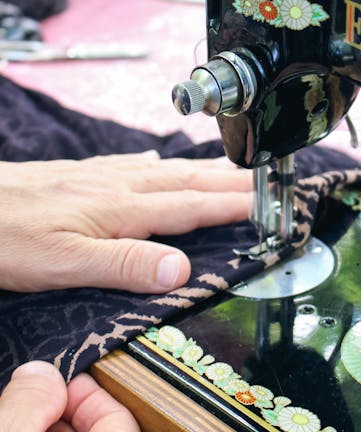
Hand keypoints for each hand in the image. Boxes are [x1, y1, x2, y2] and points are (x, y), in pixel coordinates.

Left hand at [0, 151, 250, 292]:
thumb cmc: (6, 237)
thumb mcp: (64, 263)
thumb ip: (125, 264)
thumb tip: (181, 267)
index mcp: (121, 209)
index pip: (190, 206)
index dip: (230, 206)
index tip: (264, 204)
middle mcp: (116, 186)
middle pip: (186, 181)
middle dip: (228, 181)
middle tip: (262, 180)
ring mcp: (98, 176)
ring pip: (164, 170)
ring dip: (201, 170)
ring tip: (228, 169)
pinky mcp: (80, 175)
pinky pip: (133, 165)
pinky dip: (158, 165)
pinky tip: (158, 164)